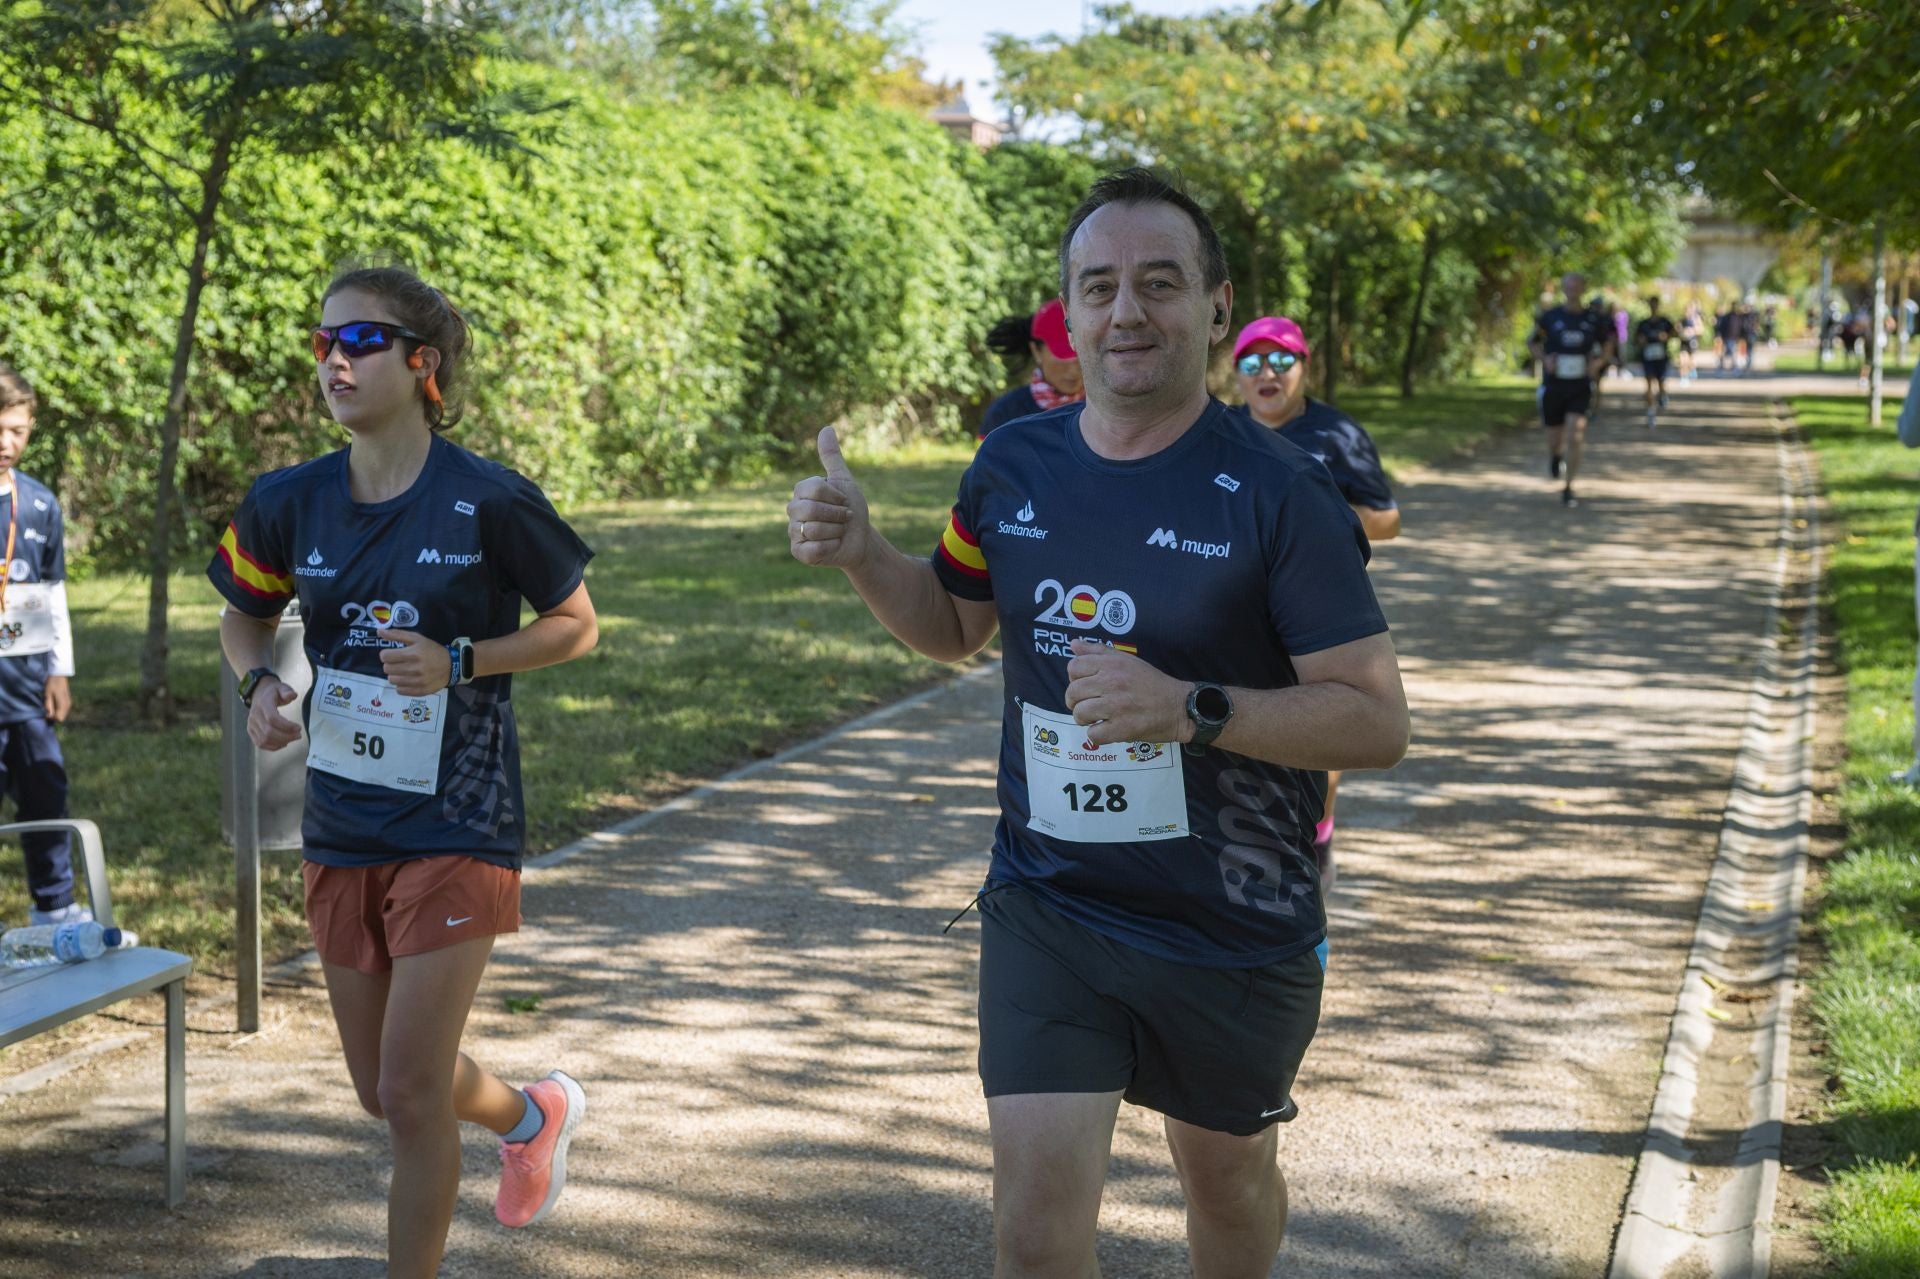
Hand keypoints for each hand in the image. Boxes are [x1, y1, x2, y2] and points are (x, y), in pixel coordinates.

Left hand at [42, 675, 69, 723]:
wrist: (58, 676)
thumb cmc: (51, 685)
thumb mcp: (47, 695)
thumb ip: (48, 706)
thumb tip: (48, 716)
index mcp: (63, 704)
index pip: (59, 718)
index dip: (51, 718)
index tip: (45, 712)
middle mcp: (68, 705)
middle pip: (61, 718)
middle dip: (53, 716)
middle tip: (46, 708)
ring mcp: (69, 703)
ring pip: (62, 714)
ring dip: (55, 713)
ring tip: (49, 705)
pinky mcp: (68, 701)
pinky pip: (63, 710)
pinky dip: (58, 709)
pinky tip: (53, 703)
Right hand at [248, 679, 301, 750]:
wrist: (259, 693)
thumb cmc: (274, 692)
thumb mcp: (282, 687)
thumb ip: (287, 691)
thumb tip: (293, 695)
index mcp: (263, 704)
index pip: (272, 718)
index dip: (286, 726)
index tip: (299, 728)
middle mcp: (255, 715)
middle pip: (268, 731)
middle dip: (286, 736)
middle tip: (298, 735)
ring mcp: (251, 724)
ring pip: (264, 739)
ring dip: (280, 742)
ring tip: (293, 738)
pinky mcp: (251, 731)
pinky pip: (260, 743)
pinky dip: (272, 746)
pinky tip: (283, 743)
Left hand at [377, 629, 452, 695]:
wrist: (451, 665)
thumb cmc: (432, 650)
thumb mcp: (417, 638)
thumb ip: (397, 634)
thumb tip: (379, 631)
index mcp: (413, 654)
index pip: (385, 656)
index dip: (386, 654)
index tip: (392, 654)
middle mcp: (415, 669)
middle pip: (387, 669)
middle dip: (390, 664)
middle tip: (399, 663)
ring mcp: (418, 682)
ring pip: (392, 680)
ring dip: (395, 675)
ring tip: (404, 671)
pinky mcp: (420, 691)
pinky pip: (399, 690)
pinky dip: (401, 685)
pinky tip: (408, 679)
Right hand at [788, 427, 870, 569]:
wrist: (860, 539)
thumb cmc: (851, 509)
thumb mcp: (845, 481)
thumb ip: (832, 458)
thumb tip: (826, 428)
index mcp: (800, 493)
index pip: (813, 488)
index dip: (835, 496)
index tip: (843, 501)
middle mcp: (792, 511)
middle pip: (811, 509)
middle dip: (837, 514)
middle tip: (844, 518)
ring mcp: (794, 533)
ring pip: (814, 529)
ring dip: (836, 531)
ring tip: (838, 532)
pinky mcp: (799, 553)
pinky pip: (813, 548)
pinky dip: (830, 546)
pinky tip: (833, 545)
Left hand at [1062, 638, 1193, 746]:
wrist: (1178, 707)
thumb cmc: (1151, 682)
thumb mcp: (1127, 660)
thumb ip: (1099, 651)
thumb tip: (1074, 644)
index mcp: (1111, 664)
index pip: (1073, 667)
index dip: (1075, 678)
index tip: (1085, 686)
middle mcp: (1111, 682)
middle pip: (1073, 693)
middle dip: (1076, 702)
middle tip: (1089, 705)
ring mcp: (1116, 706)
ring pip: (1079, 714)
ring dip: (1085, 720)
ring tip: (1098, 718)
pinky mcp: (1122, 728)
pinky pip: (1093, 735)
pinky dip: (1098, 735)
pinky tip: (1108, 729)